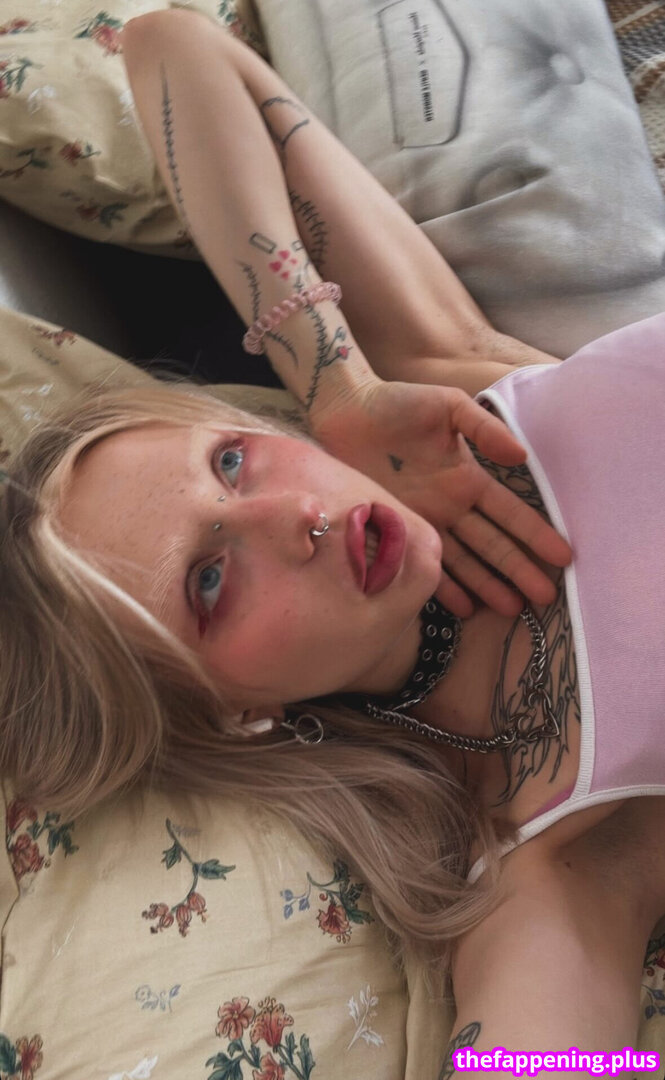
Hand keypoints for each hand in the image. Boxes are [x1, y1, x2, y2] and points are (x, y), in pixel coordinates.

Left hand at [312, 378, 572, 617]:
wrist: (343, 411)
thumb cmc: (396, 403)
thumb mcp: (448, 406)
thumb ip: (484, 428)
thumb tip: (522, 456)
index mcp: (467, 479)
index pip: (510, 513)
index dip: (536, 535)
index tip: (563, 557)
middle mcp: (450, 506)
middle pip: (493, 544)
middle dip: (519, 570)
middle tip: (545, 598)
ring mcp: (423, 522)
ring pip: (464, 561)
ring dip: (488, 585)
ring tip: (512, 610)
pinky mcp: (394, 531)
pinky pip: (422, 564)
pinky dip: (443, 588)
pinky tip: (463, 609)